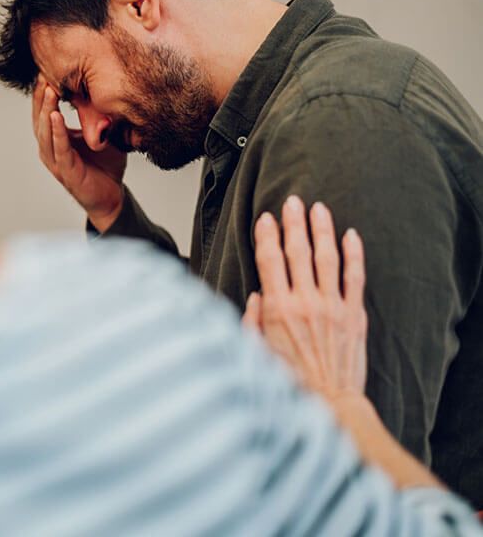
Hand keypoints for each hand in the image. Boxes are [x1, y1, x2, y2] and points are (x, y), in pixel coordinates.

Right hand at [32, 75, 126, 231]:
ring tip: (48, 91)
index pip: (45, 111)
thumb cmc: (105, 165)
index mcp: (55, 139)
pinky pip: (60, 149)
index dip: (43, 92)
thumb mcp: (101, 133)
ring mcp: (56, 161)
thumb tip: (105, 87)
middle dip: (41, 96)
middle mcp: (51, 149)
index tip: (45, 69)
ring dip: (46, 110)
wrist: (112, 196)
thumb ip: (98, 115)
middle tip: (43, 74)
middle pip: (40, 118)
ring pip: (45, 132)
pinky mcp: (67, 172)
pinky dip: (57, 133)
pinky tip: (56, 117)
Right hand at [243, 196, 368, 402]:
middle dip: (293, 223)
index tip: (265, 219)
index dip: (266, 236)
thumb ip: (252, 322)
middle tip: (292, 201)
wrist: (329, 404)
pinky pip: (355, 277)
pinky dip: (353, 254)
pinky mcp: (354, 315)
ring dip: (321, 230)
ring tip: (318, 208)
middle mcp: (305, 302)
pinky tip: (350, 235)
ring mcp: (333, 306)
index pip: (270, 260)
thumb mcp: (255, 354)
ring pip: (327, 257)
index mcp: (277, 310)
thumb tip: (257, 297)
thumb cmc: (289, 383)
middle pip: (298, 251)